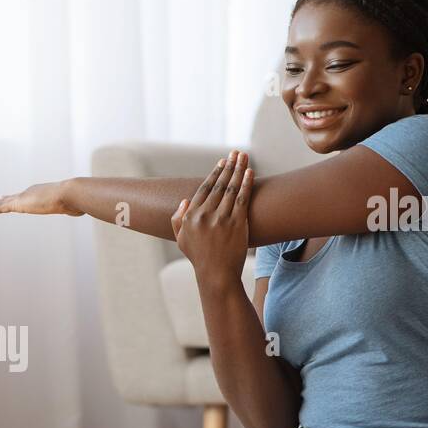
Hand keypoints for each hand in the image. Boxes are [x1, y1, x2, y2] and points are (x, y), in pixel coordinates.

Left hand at [0, 181, 82, 215]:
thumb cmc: (74, 200)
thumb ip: (72, 208)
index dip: (12, 198)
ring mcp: (23, 198)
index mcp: (39, 194)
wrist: (71, 193)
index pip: (23, 197)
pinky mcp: (18, 204)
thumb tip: (79, 210)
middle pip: (9, 198)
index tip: (3, 197)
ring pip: (1, 202)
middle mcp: (29, 193)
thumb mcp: (72, 206)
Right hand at [171, 150, 252, 292]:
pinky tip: (250, 172)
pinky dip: (247, 183)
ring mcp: (221, 219)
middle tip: (235, 153)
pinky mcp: (237, 224)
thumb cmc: (199, 257)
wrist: (216, 274)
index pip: (204, 189)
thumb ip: (177, 219)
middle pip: (220, 184)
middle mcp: (205, 215)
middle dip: (229, 166)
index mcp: (190, 216)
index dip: (215, 173)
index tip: (222, 162)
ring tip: (244, 157)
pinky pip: (243, 199)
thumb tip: (184, 200)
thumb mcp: (181, 239)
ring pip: (232, 188)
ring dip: (239, 170)